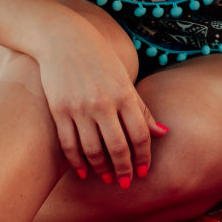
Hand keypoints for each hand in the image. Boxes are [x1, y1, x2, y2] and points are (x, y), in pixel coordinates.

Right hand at [33, 19, 168, 186]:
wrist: (62, 38)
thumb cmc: (98, 58)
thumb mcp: (123, 78)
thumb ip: (141, 108)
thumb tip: (162, 133)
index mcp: (124, 94)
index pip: (140, 134)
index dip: (144, 156)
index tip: (144, 171)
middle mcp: (103, 103)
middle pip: (118, 147)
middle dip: (124, 169)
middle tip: (126, 183)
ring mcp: (80, 107)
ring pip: (93, 149)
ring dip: (101, 169)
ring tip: (106, 178)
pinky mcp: (59, 110)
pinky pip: (69, 144)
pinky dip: (77, 161)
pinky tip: (82, 171)